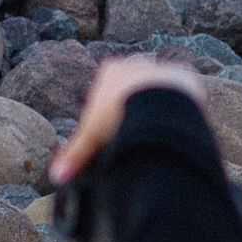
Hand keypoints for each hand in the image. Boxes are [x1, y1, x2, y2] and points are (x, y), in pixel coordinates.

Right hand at [48, 54, 207, 187]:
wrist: (157, 103)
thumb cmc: (119, 115)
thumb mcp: (93, 136)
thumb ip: (76, 154)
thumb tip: (57, 177)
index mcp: (110, 71)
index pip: (105, 89)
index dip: (108, 109)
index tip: (113, 127)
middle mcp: (135, 63)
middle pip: (132, 86)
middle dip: (134, 104)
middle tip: (138, 128)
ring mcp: (160, 66)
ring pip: (159, 86)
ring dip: (160, 103)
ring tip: (161, 128)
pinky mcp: (185, 75)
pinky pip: (185, 89)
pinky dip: (184, 104)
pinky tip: (183, 122)